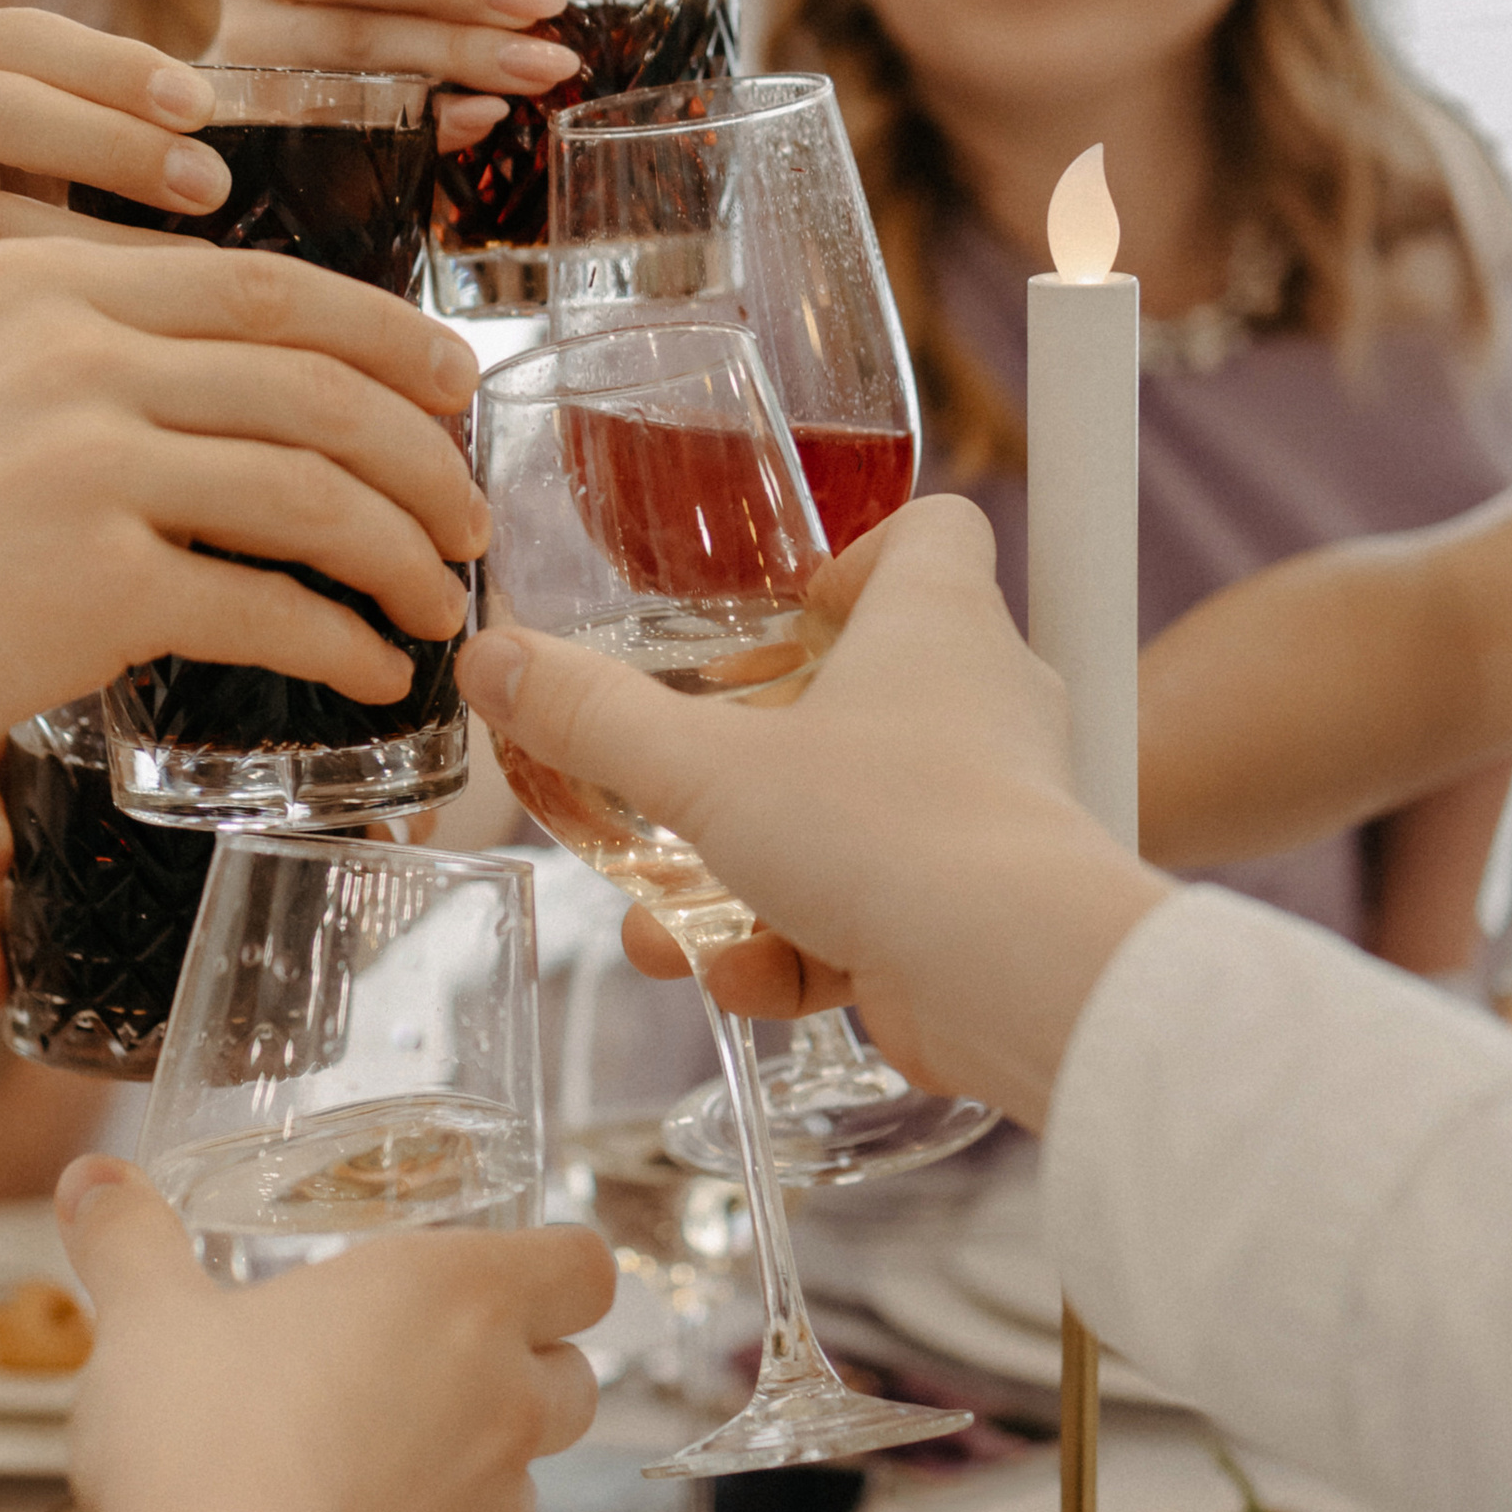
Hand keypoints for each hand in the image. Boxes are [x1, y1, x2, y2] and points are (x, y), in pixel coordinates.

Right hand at [0, 8, 234, 349]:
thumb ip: (73, 115)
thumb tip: (228, 148)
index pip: (19, 38)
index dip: (112, 65)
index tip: (201, 103)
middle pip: (0, 108)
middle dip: (112, 140)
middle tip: (210, 182)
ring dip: (89, 250)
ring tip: (187, 263)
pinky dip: (59, 306)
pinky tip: (133, 324)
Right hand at [0, 231, 492, 957]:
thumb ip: (73, 356)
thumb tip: (232, 396)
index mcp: (43, 280)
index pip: (268, 284)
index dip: (387, 339)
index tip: (451, 386)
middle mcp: (74, 350)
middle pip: (320, 379)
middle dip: (426, 449)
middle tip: (473, 509)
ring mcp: (89, 463)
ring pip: (320, 490)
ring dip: (405, 553)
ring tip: (438, 601)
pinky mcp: (95, 585)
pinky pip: (273, 606)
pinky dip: (344, 643)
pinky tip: (369, 673)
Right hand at [58, 1159, 607, 1511]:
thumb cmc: (201, 1441)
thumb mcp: (148, 1319)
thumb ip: (131, 1239)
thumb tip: (93, 1180)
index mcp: (456, 1301)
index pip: (583, 1266)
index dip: (558, 1269)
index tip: (500, 1274)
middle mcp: (503, 1405)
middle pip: (573, 1377)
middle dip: (520, 1371)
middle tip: (417, 1370)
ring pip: (521, 1482)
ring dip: (464, 1471)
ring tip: (356, 1471)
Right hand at [216, 0, 581, 149]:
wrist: (280, 90)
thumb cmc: (363, 10)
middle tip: (539, 6)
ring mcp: (249, 48)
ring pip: (348, 43)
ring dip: (454, 55)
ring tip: (538, 65)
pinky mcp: (261, 120)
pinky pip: (345, 120)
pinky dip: (425, 119)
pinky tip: (482, 115)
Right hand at [458, 497, 1169, 1130]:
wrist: (1016, 980)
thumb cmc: (889, 830)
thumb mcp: (703, 769)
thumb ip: (592, 718)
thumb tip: (494, 660)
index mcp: (936, 619)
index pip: (929, 532)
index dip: (854, 556)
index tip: (778, 610)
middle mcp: (979, 701)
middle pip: (868, 689)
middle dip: (755, 752)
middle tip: (682, 777)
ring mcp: (988, 810)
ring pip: (855, 821)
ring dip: (751, 874)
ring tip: (664, 926)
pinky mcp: (981, 911)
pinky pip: (877, 911)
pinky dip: (802, 947)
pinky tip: (741, 978)